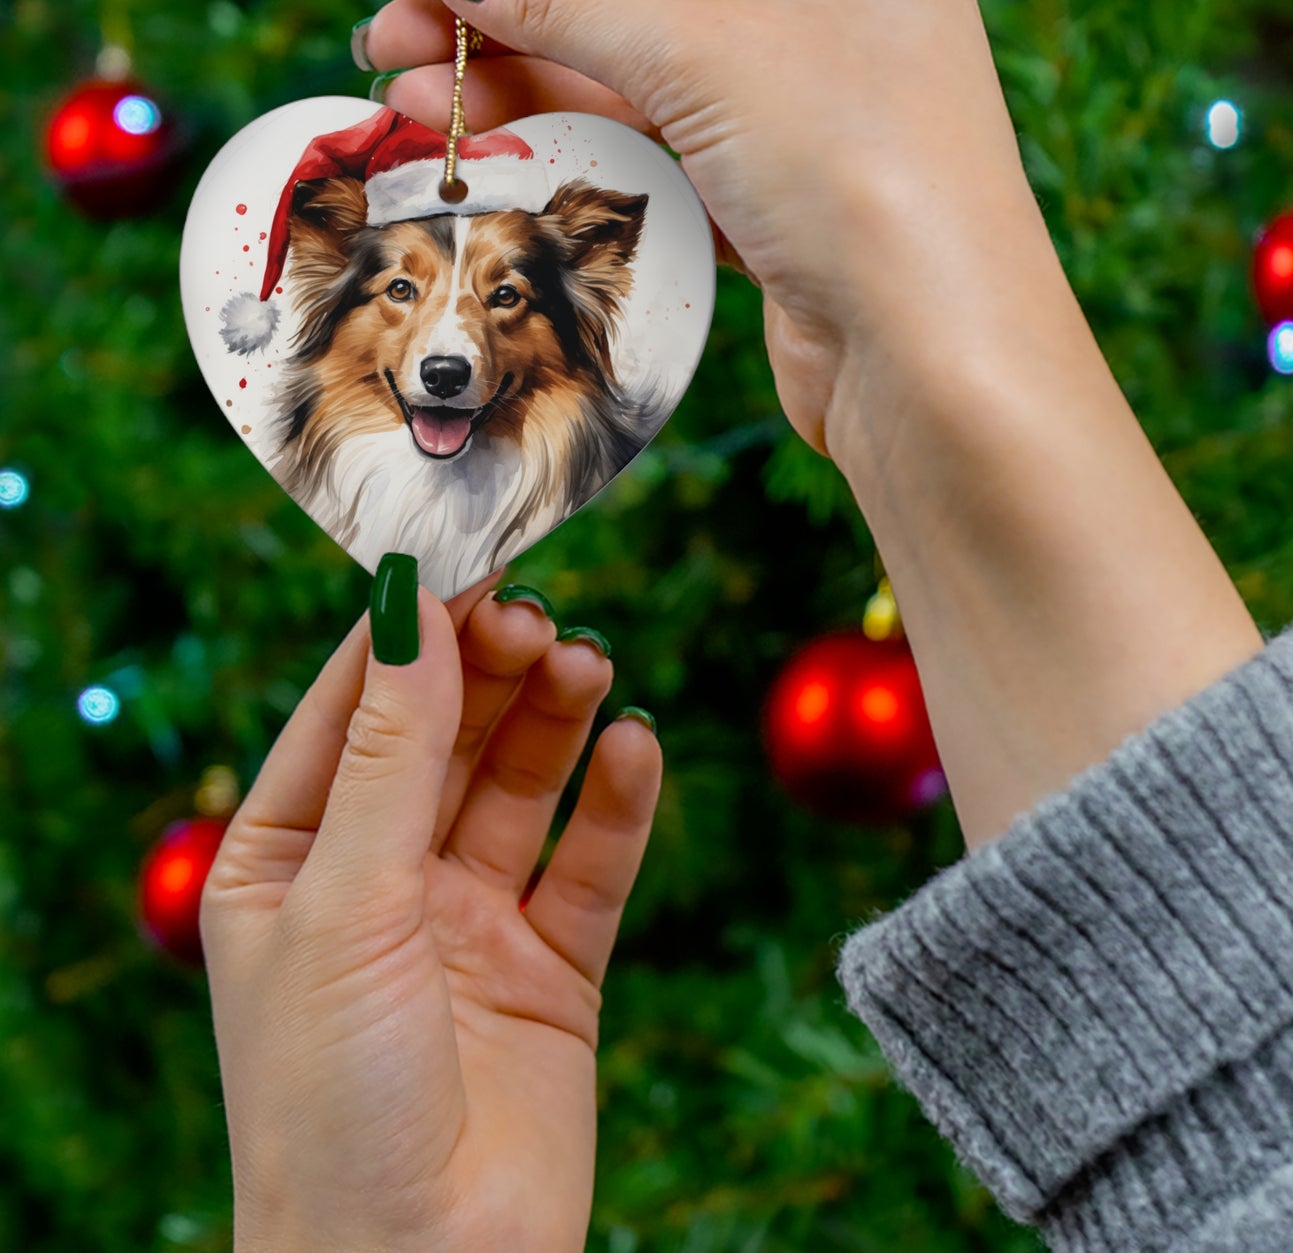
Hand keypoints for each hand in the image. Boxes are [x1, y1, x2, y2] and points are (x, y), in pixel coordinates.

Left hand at [201, 573, 660, 1252]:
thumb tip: (407, 606)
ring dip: (556, 719)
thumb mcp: (344, 902)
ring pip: (522, 786)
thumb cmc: (330, 1101)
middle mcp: (380, 882)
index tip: (466, 558)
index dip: (407, 634)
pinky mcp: (553, 968)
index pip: (351, 711)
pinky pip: (591, 863)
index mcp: (289, 861)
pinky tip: (636, 747)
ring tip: (590, 666)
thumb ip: (390, 753)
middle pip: (447, 736)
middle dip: (491, 671)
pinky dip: (617, 802)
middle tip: (540, 618)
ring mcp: (470, 922)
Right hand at [362, 0, 1262, 847]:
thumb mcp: (706, 59)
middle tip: (391, 48)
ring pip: (641, 84)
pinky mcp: (781, 201)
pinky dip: (583, 155)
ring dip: (530, 95)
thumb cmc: (862, 178)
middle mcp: (834, 12)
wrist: (937, 366)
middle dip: (510, 24)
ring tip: (417, 110)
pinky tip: (500, 157)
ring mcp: (808, 113)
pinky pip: (663, 155)